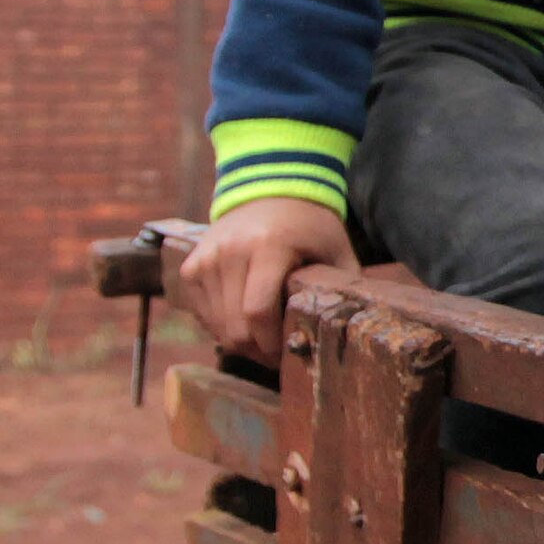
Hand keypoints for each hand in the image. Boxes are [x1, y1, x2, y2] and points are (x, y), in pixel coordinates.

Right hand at [175, 196, 350, 359]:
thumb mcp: (337, 251)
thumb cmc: (310, 226)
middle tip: (277, 355)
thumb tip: (351, 330)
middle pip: (236, 326)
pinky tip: (244, 320)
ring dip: (240, 342)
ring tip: (264, 339)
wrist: (269, 188)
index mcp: (268, 246)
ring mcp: (205, 258)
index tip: (287, 355)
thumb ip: (344, 288)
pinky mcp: (191, 266)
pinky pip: (203, 315)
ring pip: (218, 326)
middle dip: (257, 351)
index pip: (258, 312)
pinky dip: (222, 326)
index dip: (271, 345)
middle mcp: (230, 251)